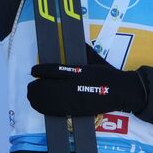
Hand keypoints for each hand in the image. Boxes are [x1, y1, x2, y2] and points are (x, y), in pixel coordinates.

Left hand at [27, 60, 146, 116]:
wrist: (121, 91)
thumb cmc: (108, 74)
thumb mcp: (96, 59)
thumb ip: (84, 52)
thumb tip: (77, 42)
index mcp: (79, 70)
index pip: (55, 70)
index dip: (42, 71)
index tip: (34, 70)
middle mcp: (75, 85)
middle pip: (48, 87)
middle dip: (36, 88)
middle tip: (30, 87)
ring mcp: (75, 99)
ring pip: (50, 100)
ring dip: (38, 99)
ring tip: (32, 96)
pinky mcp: (77, 109)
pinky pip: (57, 110)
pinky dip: (45, 108)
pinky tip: (39, 106)